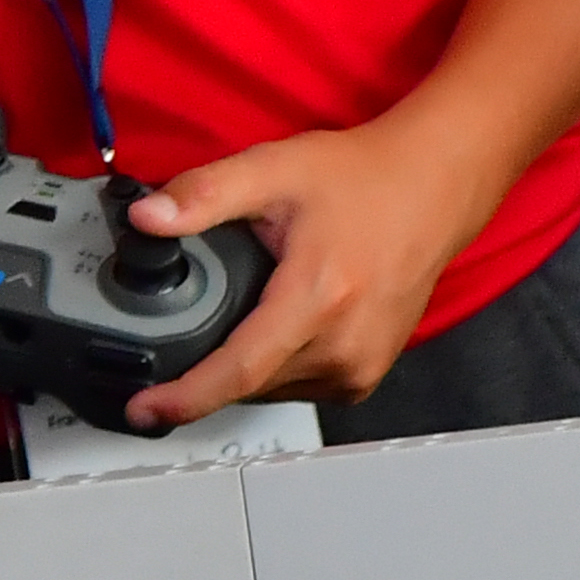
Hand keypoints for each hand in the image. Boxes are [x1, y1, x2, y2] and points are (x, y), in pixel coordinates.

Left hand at [121, 116, 495, 424]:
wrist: (435, 185)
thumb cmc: (366, 178)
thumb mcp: (277, 169)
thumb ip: (207, 193)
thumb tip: (148, 217)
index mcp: (318, 297)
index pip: (239, 371)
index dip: (185, 397)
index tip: (144, 409)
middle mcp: (344, 343)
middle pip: (248, 383)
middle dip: (209, 363)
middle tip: (203, 312)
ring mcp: (360, 365)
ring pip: (273, 389)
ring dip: (247, 365)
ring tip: (255, 308)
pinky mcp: (368, 374)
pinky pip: (302, 387)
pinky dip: (279, 366)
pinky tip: (285, 325)